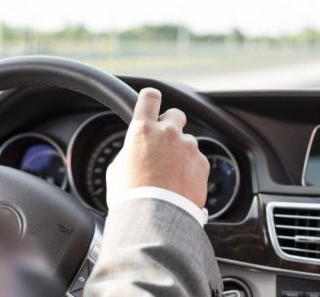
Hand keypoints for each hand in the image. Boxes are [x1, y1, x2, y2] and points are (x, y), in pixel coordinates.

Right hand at [106, 88, 209, 208]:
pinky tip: (180, 185)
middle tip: (164, 142)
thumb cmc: (131, 197)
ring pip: (187, 142)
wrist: (155, 220)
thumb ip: (130, 151)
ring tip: (170, 175)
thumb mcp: (118, 169)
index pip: (150, 97)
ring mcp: (188, 147)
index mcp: (143, 130)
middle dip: (171, 124)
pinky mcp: (202, 163)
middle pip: (176, 114)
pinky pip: (197, 160)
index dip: (151, 99)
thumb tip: (137, 150)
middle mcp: (168, 133)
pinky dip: (190, 169)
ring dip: (181, 152)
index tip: (152, 102)